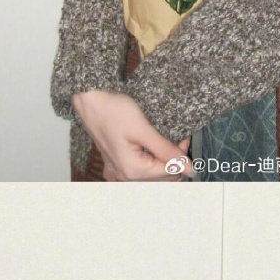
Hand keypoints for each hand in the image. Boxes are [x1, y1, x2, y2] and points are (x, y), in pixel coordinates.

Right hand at [73, 90, 194, 179]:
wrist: (90, 102)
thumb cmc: (113, 112)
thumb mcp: (143, 129)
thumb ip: (166, 151)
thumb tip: (189, 169)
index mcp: (133, 171)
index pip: (171, 171)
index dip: (181, 155)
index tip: (184, 137)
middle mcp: (126, 177)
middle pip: (163, 178)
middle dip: (174, 159)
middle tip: (177, 138)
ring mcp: (119, 173)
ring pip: (153, 177)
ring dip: (164, 163)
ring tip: (166, 143)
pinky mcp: (116, 166)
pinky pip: (139, 173)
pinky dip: (150, 164)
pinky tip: (151, 153)